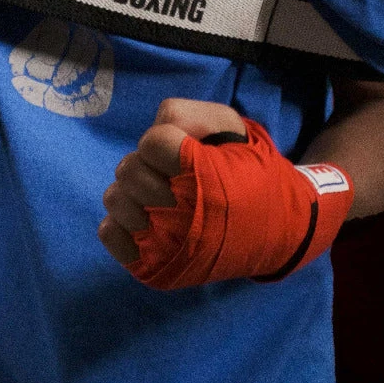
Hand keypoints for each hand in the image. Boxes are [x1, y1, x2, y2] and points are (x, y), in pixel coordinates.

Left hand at [99, 97, 246, 265]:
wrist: (275, 231)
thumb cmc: (249, 172)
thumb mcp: (232, 126)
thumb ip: (192, 114)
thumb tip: (156, 127)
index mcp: (203, 178)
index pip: (151, 143)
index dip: (165, 139)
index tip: (185, 150)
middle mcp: (182, 216)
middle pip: (128, 170)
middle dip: (148, 163)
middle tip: (173, 173)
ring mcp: (165, 247)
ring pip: (115, 199)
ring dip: (134, 191)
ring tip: (160, 195)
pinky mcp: (153, 268)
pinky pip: (109, 232)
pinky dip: (123, 222)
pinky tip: (149, 218)